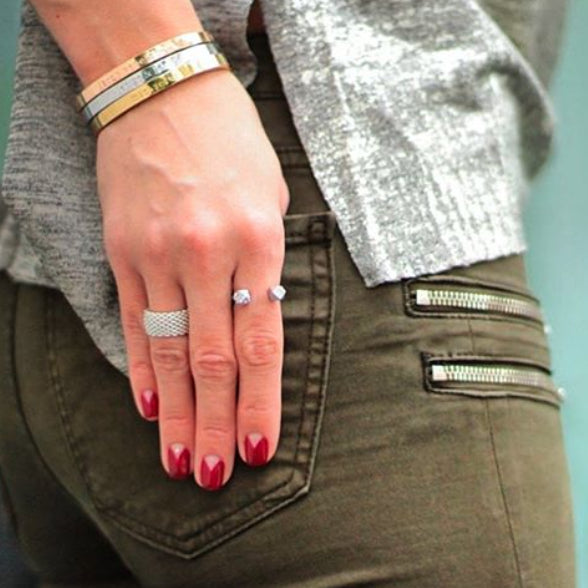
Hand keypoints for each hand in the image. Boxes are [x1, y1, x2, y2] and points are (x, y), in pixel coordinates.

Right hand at [96, 68, 289, 489]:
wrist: (164, 90)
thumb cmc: (232, 143)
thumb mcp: (271, 198)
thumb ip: (266, 266)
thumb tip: (260, 324)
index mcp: (258, 242)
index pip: (261, 344)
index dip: (260, 403)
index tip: (259, 448)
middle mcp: (207, 255)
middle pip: (214, 361)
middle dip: (216, 424)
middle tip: (216, 475)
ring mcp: (158, 255)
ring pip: (171, 352)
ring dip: (177, 413)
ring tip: (181, 461)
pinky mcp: (123, 251)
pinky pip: (135, 321)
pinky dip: (144, 369)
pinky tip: (150, 407)